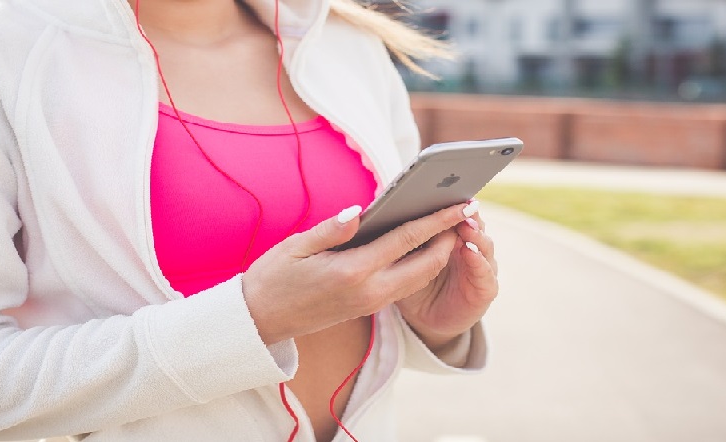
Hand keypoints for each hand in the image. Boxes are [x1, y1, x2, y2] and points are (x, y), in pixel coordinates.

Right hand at [242, 203, 474, 344]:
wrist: (261, 321)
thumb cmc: (274, 277)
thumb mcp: (297, 246)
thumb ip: (332, 229)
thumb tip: (361, 211)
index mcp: (353, 271)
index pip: (407, 240)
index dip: (437, 220)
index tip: (459, 203)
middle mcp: (369, 291)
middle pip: (426, 264)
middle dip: (449, 238)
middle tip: (464, 211)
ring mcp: (371, 303)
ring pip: (420, 278)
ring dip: (439, 253)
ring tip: (451, 225)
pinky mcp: (368, 308)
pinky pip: (406, 286)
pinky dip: (422, 266)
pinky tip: (424, 246)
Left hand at [396, 201, 498, 352]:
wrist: (427, 321)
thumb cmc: (412, 287)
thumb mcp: (402, 261)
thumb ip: (400, 239)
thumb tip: (375, 214)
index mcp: (451, 238)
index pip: (455, 215)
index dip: (449, 203)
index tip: (441, 189)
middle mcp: (470, 248)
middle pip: (474, 224)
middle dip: (466, 213)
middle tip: (458, 202)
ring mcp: (480, 268)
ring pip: (484, 245)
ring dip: (476, 233)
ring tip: (465, 224)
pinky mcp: (485, 289)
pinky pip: (486, 274)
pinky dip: (479, 262)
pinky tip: (470, 251)